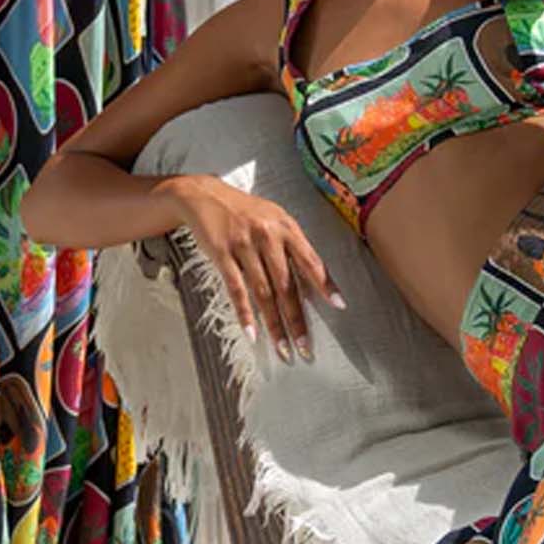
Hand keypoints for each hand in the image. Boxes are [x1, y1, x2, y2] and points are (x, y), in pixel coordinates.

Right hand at [168, 177, 344, 364]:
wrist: (205, 195)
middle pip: (286, 284)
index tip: (338, 305)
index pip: (310, 260)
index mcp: (286, 227)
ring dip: (274, 323)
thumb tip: (312, 279)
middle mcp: (267, 236)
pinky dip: (245, 313)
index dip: (325, 284)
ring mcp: (244, 245)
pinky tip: (252, 333)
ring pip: (263, 292)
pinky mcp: (222, 254)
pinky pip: (236, 289)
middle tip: (305, 345)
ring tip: (283, 348)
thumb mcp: (274, 219)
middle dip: (297, 318)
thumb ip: (292, 245)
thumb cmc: (245, 210)